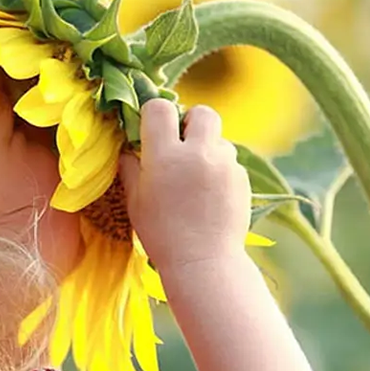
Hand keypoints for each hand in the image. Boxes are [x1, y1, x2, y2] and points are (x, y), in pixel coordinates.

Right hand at [119, 100, 250, 270]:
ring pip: (219, 139)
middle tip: (183, 144)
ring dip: (208, 149)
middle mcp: (198, 153)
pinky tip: (211, 196)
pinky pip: (230, 163)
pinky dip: (221, 171)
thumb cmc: (161, 234)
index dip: (154, 114)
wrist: (203, 262)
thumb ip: (131, 169)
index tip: (152, 129)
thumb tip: (127, 150)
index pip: (160, 108)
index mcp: (165, 155)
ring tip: (198, 178)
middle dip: (191, 122)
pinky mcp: (242, 179)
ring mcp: (224, 165)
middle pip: (202, 112)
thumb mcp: (135, 201)